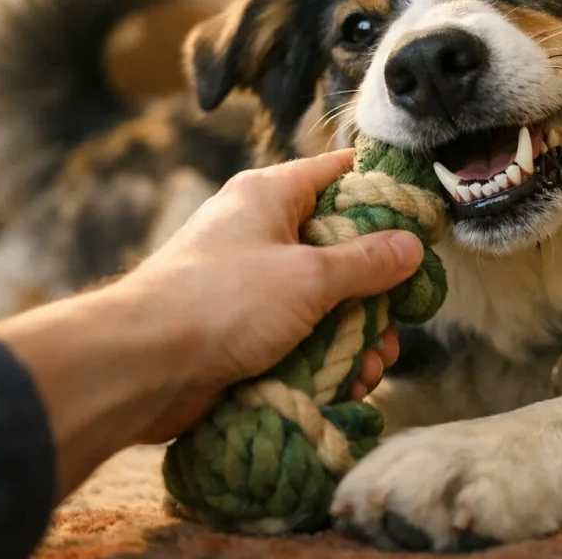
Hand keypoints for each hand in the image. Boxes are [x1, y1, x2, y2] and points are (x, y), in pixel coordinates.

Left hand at [122, 149, 421, 442]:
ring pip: (321, 301)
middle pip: (337, 248)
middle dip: (374, 292)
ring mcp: (249, 284)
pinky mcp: (241, 330)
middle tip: (396, 322)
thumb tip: (412, 246)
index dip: (383, 194)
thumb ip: (367, 263)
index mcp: (270, 196)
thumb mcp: (309, 277)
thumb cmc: (223, 301)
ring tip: (372, 368)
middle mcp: (260, 233)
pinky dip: (323, 359)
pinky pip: (297, 336)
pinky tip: (345, 387)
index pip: (337, 175)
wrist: (140, 366)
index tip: (421, 224)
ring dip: (353, 336)